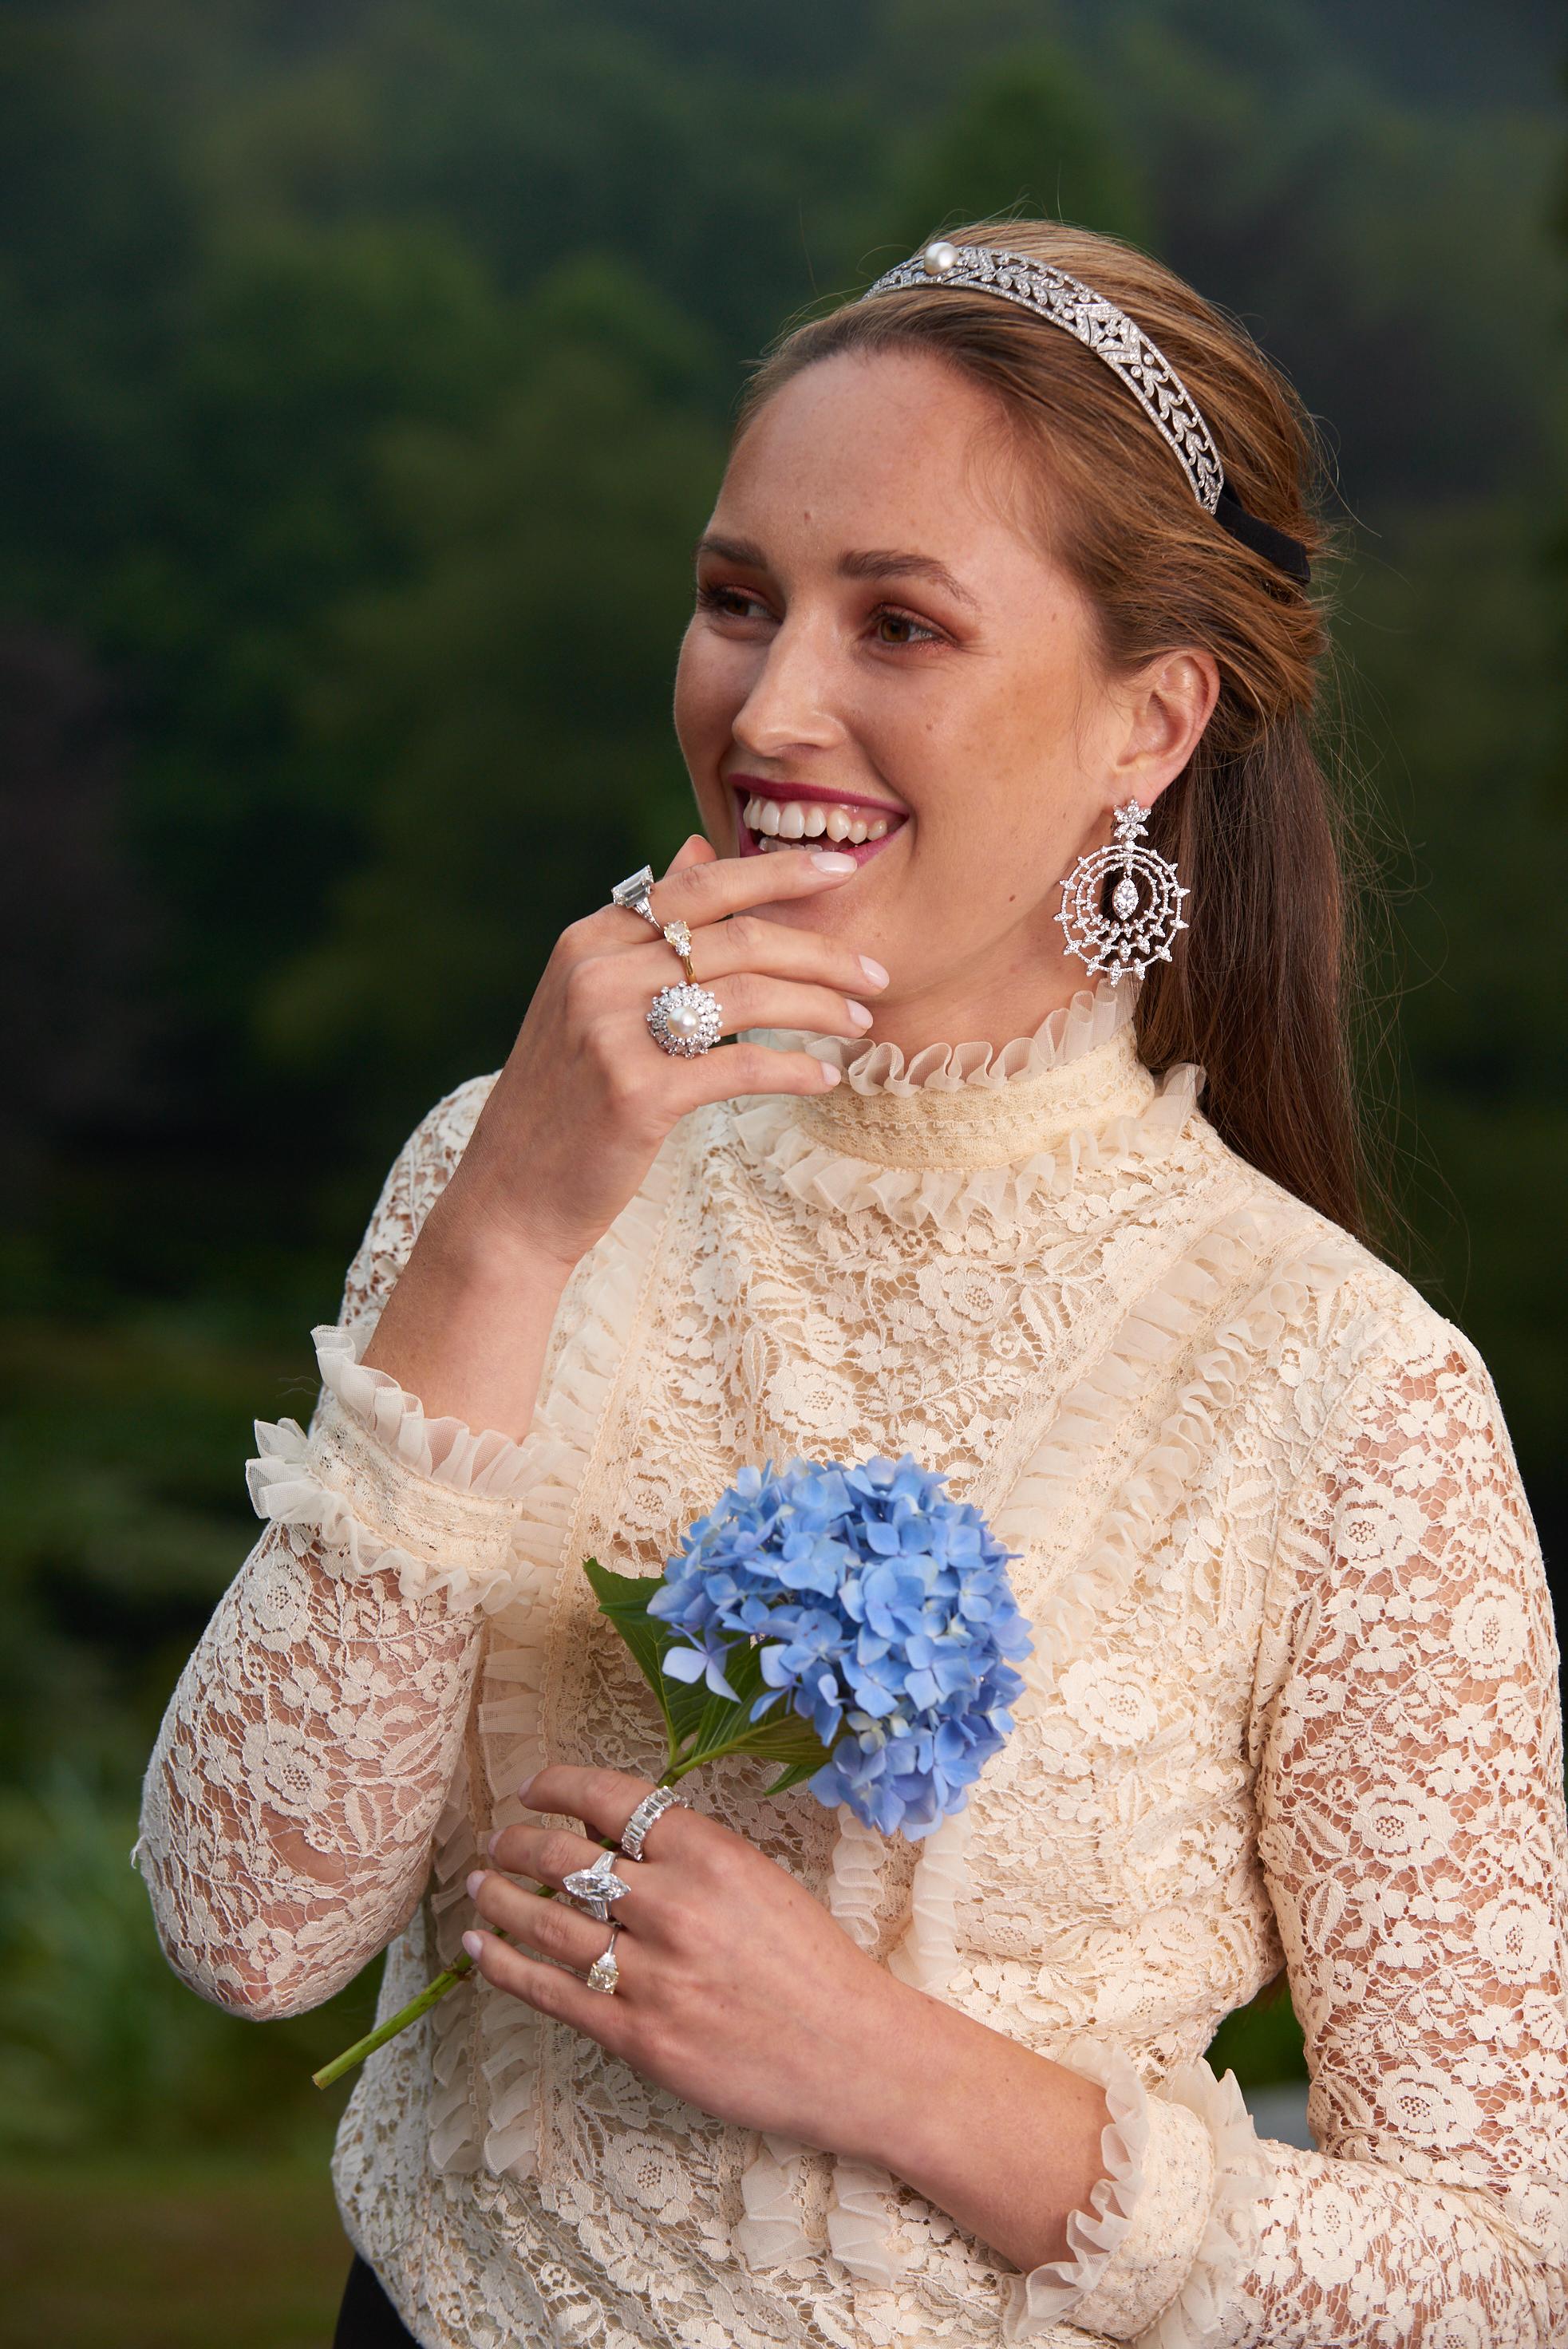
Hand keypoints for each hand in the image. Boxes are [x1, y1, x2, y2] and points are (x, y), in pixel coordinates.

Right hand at [440, 834, 886, 1277]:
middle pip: (736, 939)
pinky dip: (794, 1069)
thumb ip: (645, 925)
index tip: (841, 868)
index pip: (699, 887)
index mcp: (589, 940)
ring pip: (748, 997)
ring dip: (819, 1009)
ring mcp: (613, 1033)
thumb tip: (697, 851)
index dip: (776, 871)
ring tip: (861, 1025)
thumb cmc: (565, 1096)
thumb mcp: (589, 995)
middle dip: (821, 952)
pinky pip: (741, 1067)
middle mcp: (597, 974)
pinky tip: (825, 1077)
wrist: (510, 1193)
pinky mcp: (636, 1095)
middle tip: (876, 973)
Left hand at [462, 1766, 918, 2161]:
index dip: (555, 1786)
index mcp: (709, 1853)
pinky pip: (549, 1991)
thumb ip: (684, 1855)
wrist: (853, 2053)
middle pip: (563, 1858)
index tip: (530, 1791)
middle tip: (497, 1842)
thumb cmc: (810, 1963)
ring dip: (498, 1898)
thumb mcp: (757, 1879)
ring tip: (478, 1885)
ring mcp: (651, 1974)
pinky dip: (503, 1964)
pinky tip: (481, 1946)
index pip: (609, 1798)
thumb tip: (598, 1833)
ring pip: (544, 1922)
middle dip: (515, 1844)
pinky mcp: (637, 2037)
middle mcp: (673, 1906)